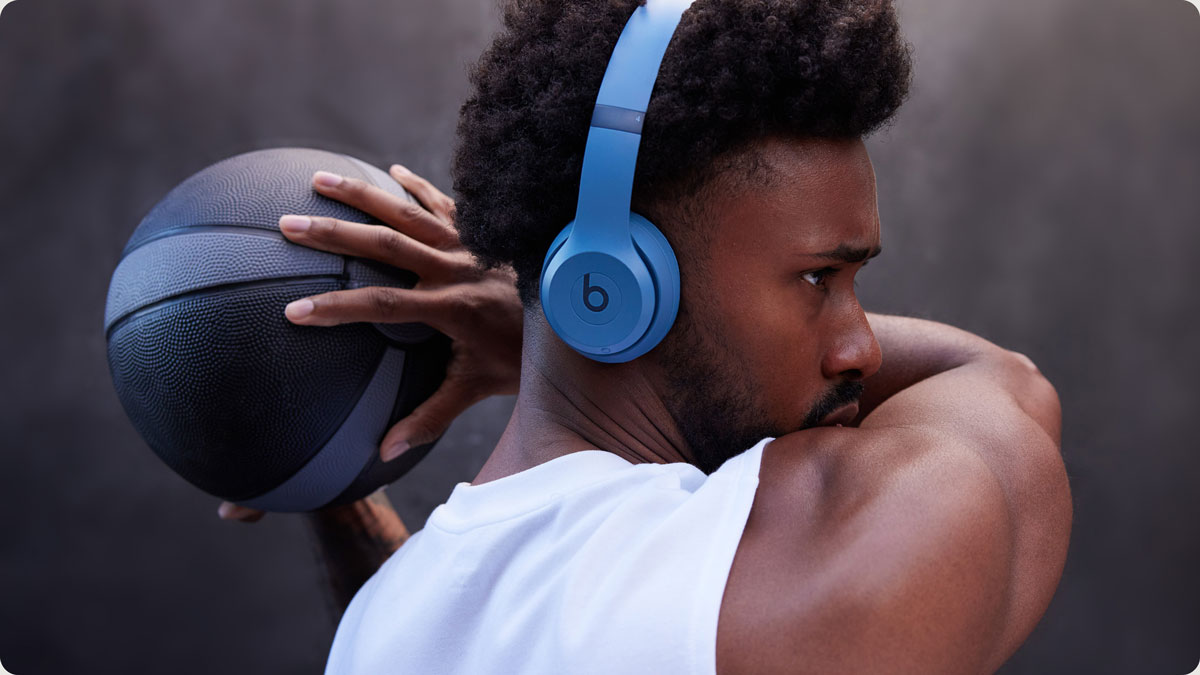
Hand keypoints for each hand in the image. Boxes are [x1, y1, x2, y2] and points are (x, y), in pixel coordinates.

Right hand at [218, 164, 522, 522]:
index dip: (337, 309)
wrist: (579, 317)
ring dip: (362, 195)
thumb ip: (430, 417)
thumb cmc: (524, 358)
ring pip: (409, 212)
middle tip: (286, 224)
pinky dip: (418, 187)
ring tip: (318, 179)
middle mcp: (458, 268)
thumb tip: (383, 453)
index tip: (293, 312)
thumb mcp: (477, 388)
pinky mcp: (483, 231)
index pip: (382, 306)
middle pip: (386, 245)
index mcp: (452, 308)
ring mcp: (471, 243)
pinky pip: (446, 201)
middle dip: (333, 235)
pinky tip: (392, 171)